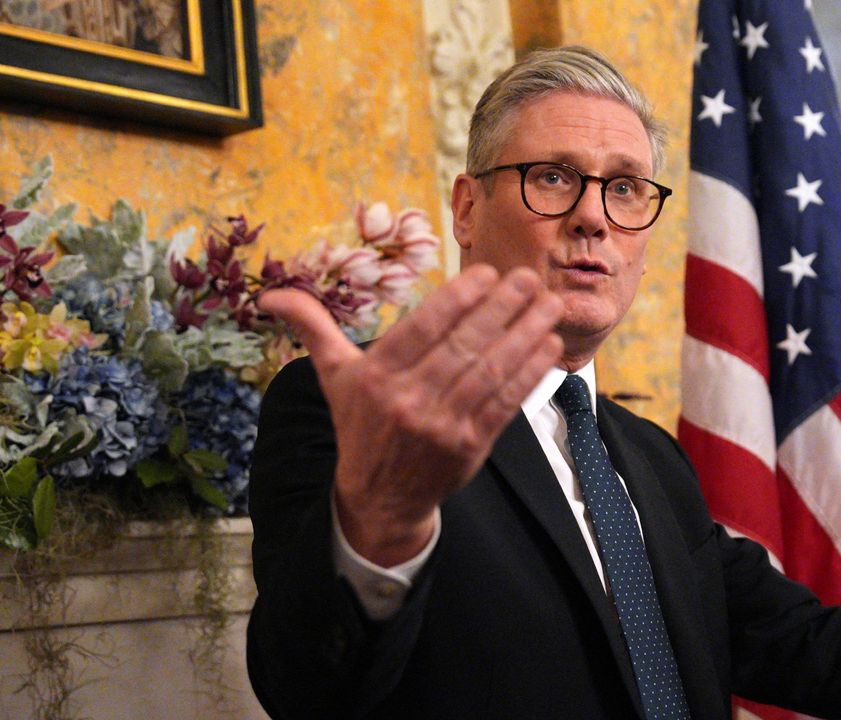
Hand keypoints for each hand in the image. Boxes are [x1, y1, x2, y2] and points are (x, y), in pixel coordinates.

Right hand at [258, 265, 563, 565]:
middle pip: (463, 345)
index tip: (487, 273)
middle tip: (529, 278)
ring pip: (490, 371)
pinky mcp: (471, 445)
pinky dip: (530, 373)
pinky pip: (505, 402)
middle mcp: (408, 400)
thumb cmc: (361, 425)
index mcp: (375, 377)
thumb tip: (271, 293)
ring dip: (526, 334)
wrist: (379, 498)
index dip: (457, 299)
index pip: (422, 329)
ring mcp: (442, 425)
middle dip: (502, 308)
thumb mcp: (334, 377)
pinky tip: (548, 345)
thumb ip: (313, 330)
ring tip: (549, 305)